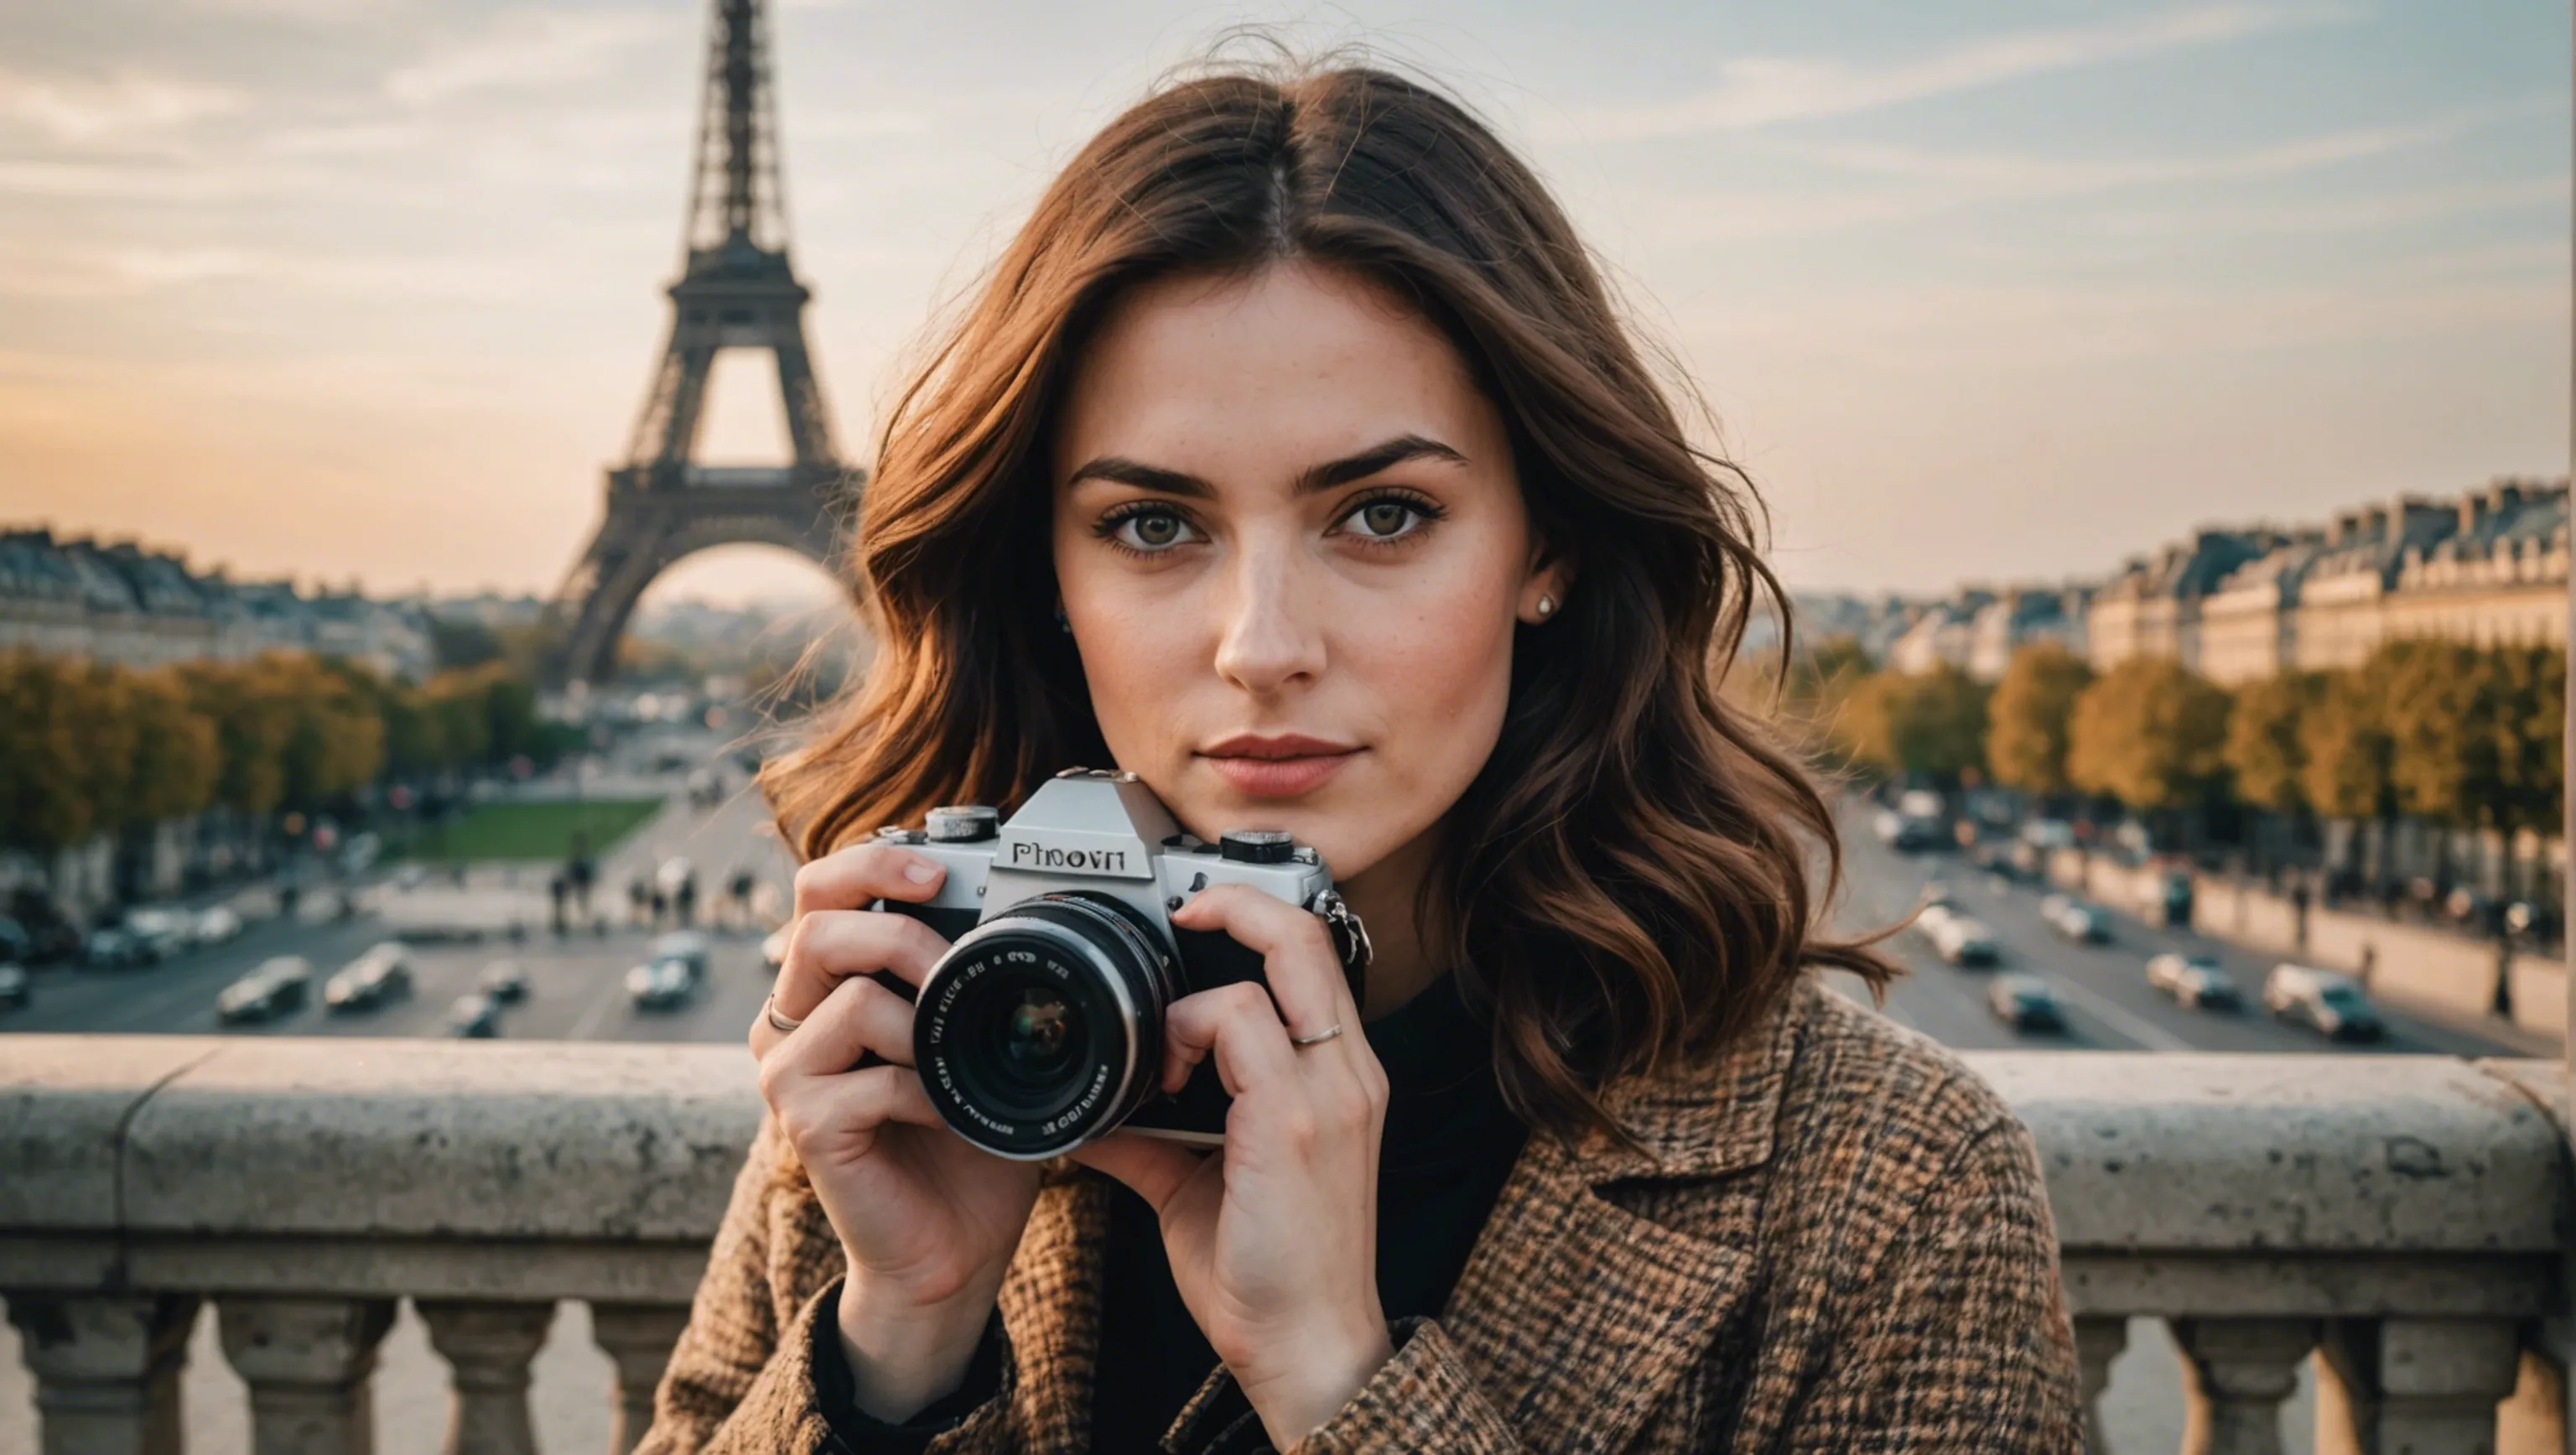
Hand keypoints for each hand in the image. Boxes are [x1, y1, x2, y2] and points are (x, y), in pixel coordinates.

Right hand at [750, 842, 1043, 1421]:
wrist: (952, 1245)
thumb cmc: (967, 1134)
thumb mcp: (978, 1036)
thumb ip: (976, 972)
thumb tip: (1029, 905)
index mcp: (825, 983)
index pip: (819, 888)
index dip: (872, 862)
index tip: (938, 871)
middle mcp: (791, 1019)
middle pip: (814, 922)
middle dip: (902, 929)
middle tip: (955, 964)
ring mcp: (788, 1072)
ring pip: (844, 992)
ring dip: (922, 1014)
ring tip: (954, 1055)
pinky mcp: (804, 1124)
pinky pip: (869, 1076)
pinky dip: (926, 1089)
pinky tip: (948, 1114)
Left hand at [1072, 885, 1394, 1447]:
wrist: (1307, 1347)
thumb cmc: (1268, 1272)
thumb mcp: (1202, 1181)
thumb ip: (1151, 1132)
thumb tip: (1086, 1112)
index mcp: (1339, 1076)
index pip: (1315, 955)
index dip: (1257, 918)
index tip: (1196, 924)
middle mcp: (1349, 1071)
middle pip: (1308, 933)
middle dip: (1236, 902)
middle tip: (1181, 915)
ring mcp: (1330, 1092)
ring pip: (1275, 962)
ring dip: (1196, 992)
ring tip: (1163, 1052)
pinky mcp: (1296, 1121)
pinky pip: (1239, 1024)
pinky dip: (1187, 1033)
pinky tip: (1164, 1079)